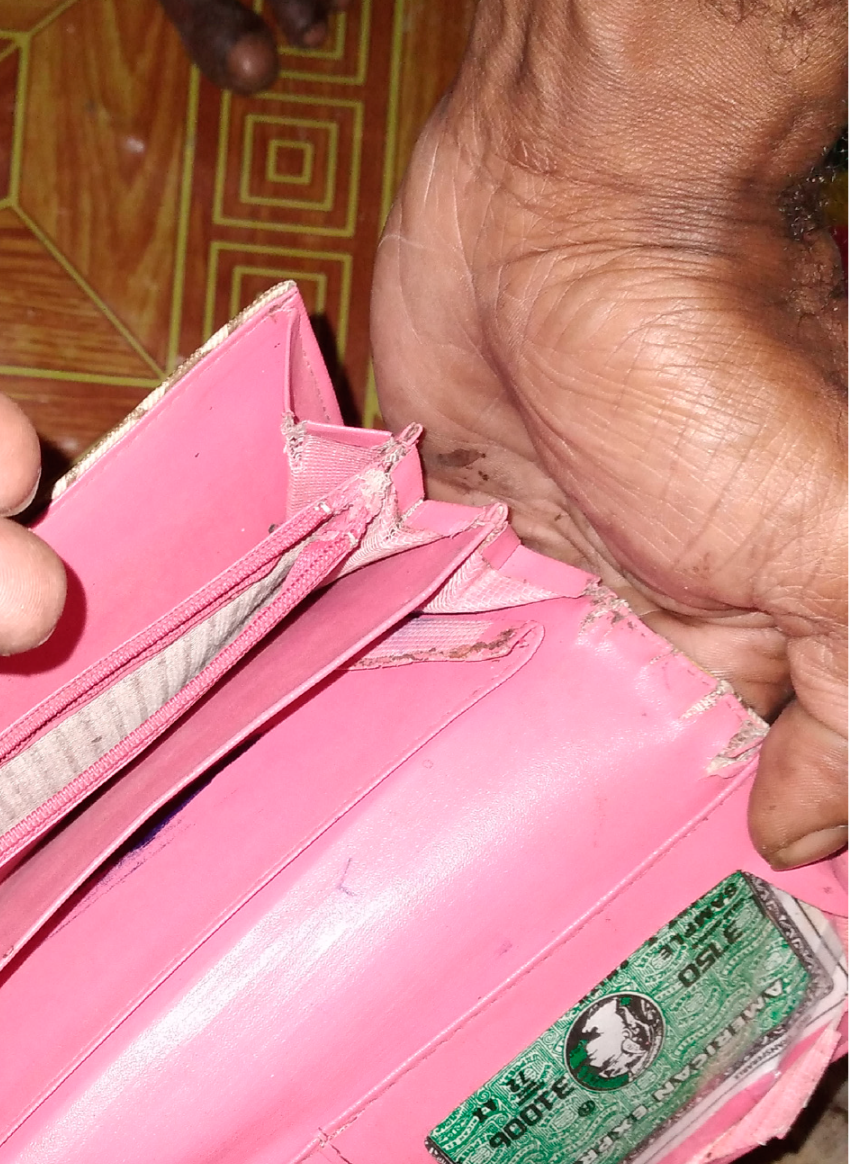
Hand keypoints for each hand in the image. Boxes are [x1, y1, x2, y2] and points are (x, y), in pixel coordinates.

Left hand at [371, 0, 845, 871]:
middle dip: (569, 829)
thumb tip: (804, 837)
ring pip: (512, 701)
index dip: (702, 850)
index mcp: (753, 626)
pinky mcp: (448, 527)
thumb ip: (850, 699)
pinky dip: (390, 681)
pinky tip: (346, 769)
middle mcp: (653, 606)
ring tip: (404, 892)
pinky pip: (416, 627)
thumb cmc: (713, 357)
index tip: (647, 954)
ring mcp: (545, 568)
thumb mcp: (832, 542)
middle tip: (503, 941)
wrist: (569, 209)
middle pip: (615, 750)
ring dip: (473, 766)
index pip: (745, 773)